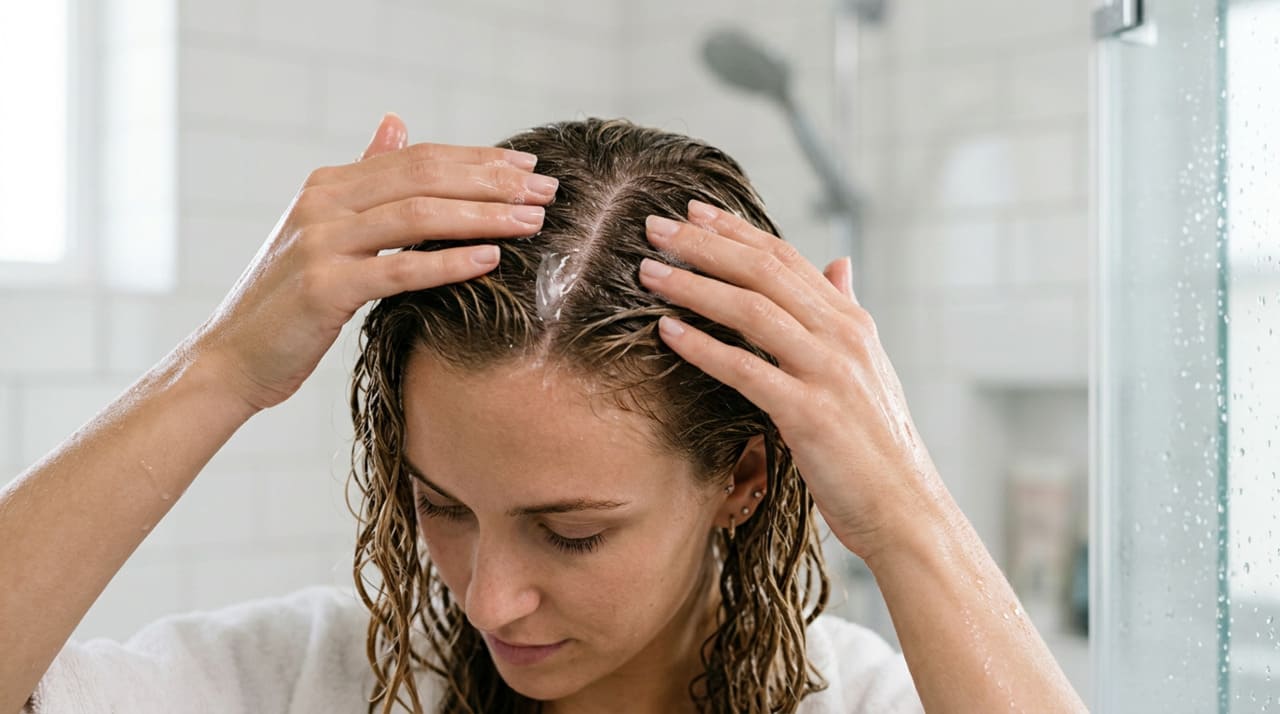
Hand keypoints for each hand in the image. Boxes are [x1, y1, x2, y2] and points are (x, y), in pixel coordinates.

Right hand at [191, 113, 558, 411]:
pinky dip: (448, 262)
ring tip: (533, 222)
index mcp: (328, 185)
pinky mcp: (324, 289)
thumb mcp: (323, 230)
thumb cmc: (289, 302)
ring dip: (483, 216)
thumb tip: (396, 122)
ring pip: (418, 216)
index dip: (477, 160)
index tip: (528, 169)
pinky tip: (490, 259)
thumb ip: (362, 178)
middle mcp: (322, 204)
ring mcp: (320, 244)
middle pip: (424, 178)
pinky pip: (399, 269)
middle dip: (492, 181)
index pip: (417, 158)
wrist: (232, 359)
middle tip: (547, 190)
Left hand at [637, 200, 948, 561]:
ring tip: (648, 272)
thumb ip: (845, 312)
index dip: (736, 231)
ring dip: (693, 286)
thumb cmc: (876, 445)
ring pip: (752, 311)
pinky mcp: (810, 414)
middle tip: (654, 229)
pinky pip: (746, 370)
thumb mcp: (868, 367)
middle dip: (704, 245)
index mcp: (851, 322)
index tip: (692, 212)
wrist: (904, 509)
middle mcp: (842, 336)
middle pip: (763, 272)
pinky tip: (666, 331)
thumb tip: (838, 263)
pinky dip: (703, 347)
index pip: (786, 258)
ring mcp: (828, 373)